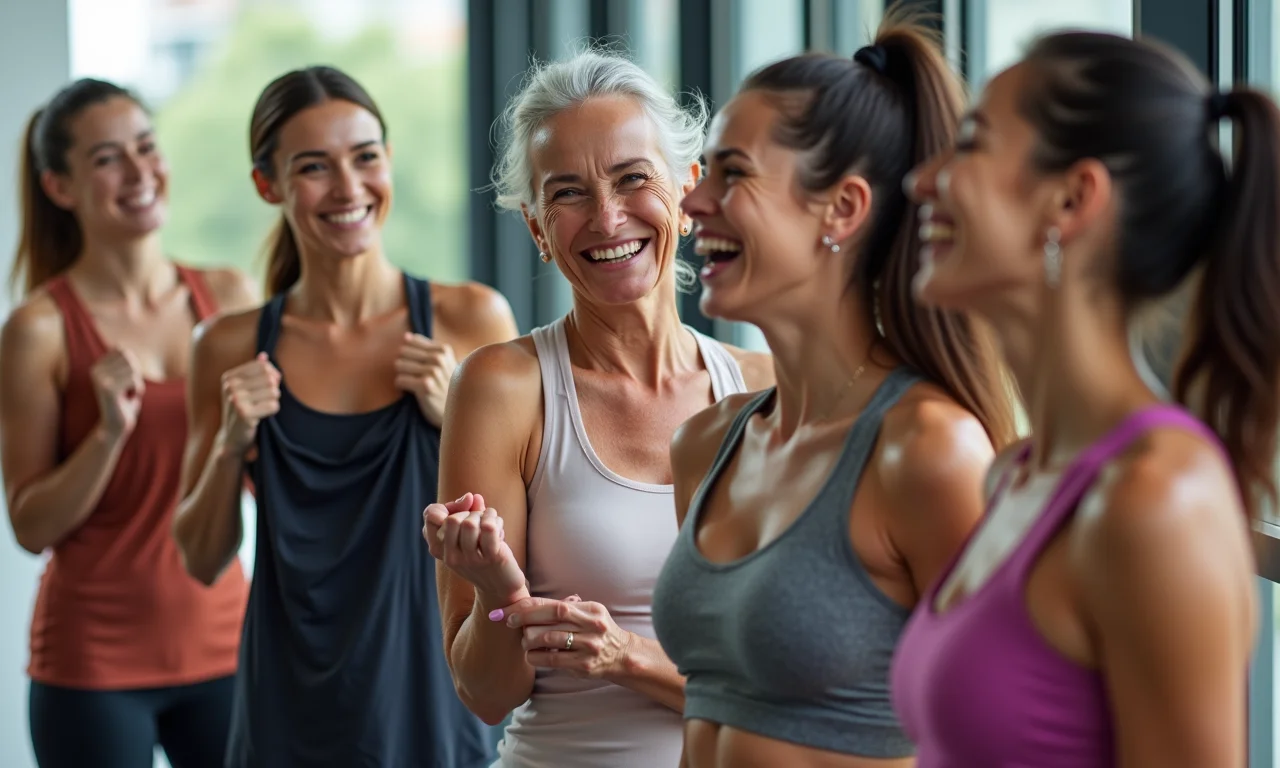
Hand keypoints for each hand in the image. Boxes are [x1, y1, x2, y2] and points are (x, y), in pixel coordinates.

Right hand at [90, 348, 144, 438]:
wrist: (115, 426)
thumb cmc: (123, 402)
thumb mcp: (122, 378)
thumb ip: (121, 362)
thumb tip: (118, 344)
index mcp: (97, 366)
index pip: (123, 351)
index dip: (131, 367)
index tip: (125, 382)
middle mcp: (95, 371)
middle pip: (128, 358)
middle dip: (135, 373)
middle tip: (129, 389)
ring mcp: (100, 379)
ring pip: (133, 369)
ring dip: (137, 382)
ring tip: (128, 394)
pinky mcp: (108, 389)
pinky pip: (134, 379)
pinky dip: (138, 389)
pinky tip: (129, 398)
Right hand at [219, 353, 280, 460]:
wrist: (232, 437)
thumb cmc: (242, 409)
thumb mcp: (245, 389)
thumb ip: (254, 372)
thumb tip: (264, 356)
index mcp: (229, 376)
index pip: (263, 366)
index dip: (272, 375)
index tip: (270, 386)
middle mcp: (230, 386)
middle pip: (269, 378)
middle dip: (274, 389)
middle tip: (265, 400)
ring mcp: (235, 399)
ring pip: (274, 392)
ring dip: (273, 401)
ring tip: (262, 408)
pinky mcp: (243, 413)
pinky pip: (273, 405)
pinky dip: (272, 411)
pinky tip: (261, 416)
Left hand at [395, 333, 456, 426]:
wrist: (459, 410)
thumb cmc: (446, 385)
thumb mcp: (444, 363)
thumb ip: (426, 348)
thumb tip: (405, 336)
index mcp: (443, 350)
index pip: (411, 341)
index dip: (408, 353)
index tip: (415, 364)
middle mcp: (439, 359)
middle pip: (402, 351)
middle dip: (403, 363)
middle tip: (412, 374)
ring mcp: (433, 372)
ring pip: (399, 365)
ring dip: (402, 374)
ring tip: (412, 381)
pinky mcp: (425, 386)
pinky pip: (400, 380)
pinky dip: (401, 385)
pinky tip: (410, 390)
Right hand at [423, 492, 527, 602]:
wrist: (501, 586)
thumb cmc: (483, 553)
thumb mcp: (468, 533)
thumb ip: (467, 510)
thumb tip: (472, 497)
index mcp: (439, 549)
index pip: (430, 515)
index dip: (449, 505)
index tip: (464, 508)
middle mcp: (450, 557)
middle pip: (452, 519)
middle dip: (471, 512)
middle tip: (482, 521)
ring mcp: (470, 560)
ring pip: (470, 523)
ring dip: (486, 516)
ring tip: (492, 524)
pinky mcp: (491, 558)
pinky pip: (489, 527)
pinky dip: (496, 520)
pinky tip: (500, 529)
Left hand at [500, 596, 634, 679]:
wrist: (622, 655)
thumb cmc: (597, 631)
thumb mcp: (587, 613)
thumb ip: (563, 608)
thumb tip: (527, 604)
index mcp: (590, 608)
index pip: (553, 603)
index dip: (527, 606)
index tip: (506, 610)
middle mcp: (591, 624)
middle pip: (551, 616)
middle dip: (524, 619)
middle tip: (510, 623)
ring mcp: (589, 645)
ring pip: (548, 638)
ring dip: (529, 639)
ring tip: (525, 641)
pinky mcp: (584, 665)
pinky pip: (552, 659)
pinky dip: (535, 657)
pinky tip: (531, 655)